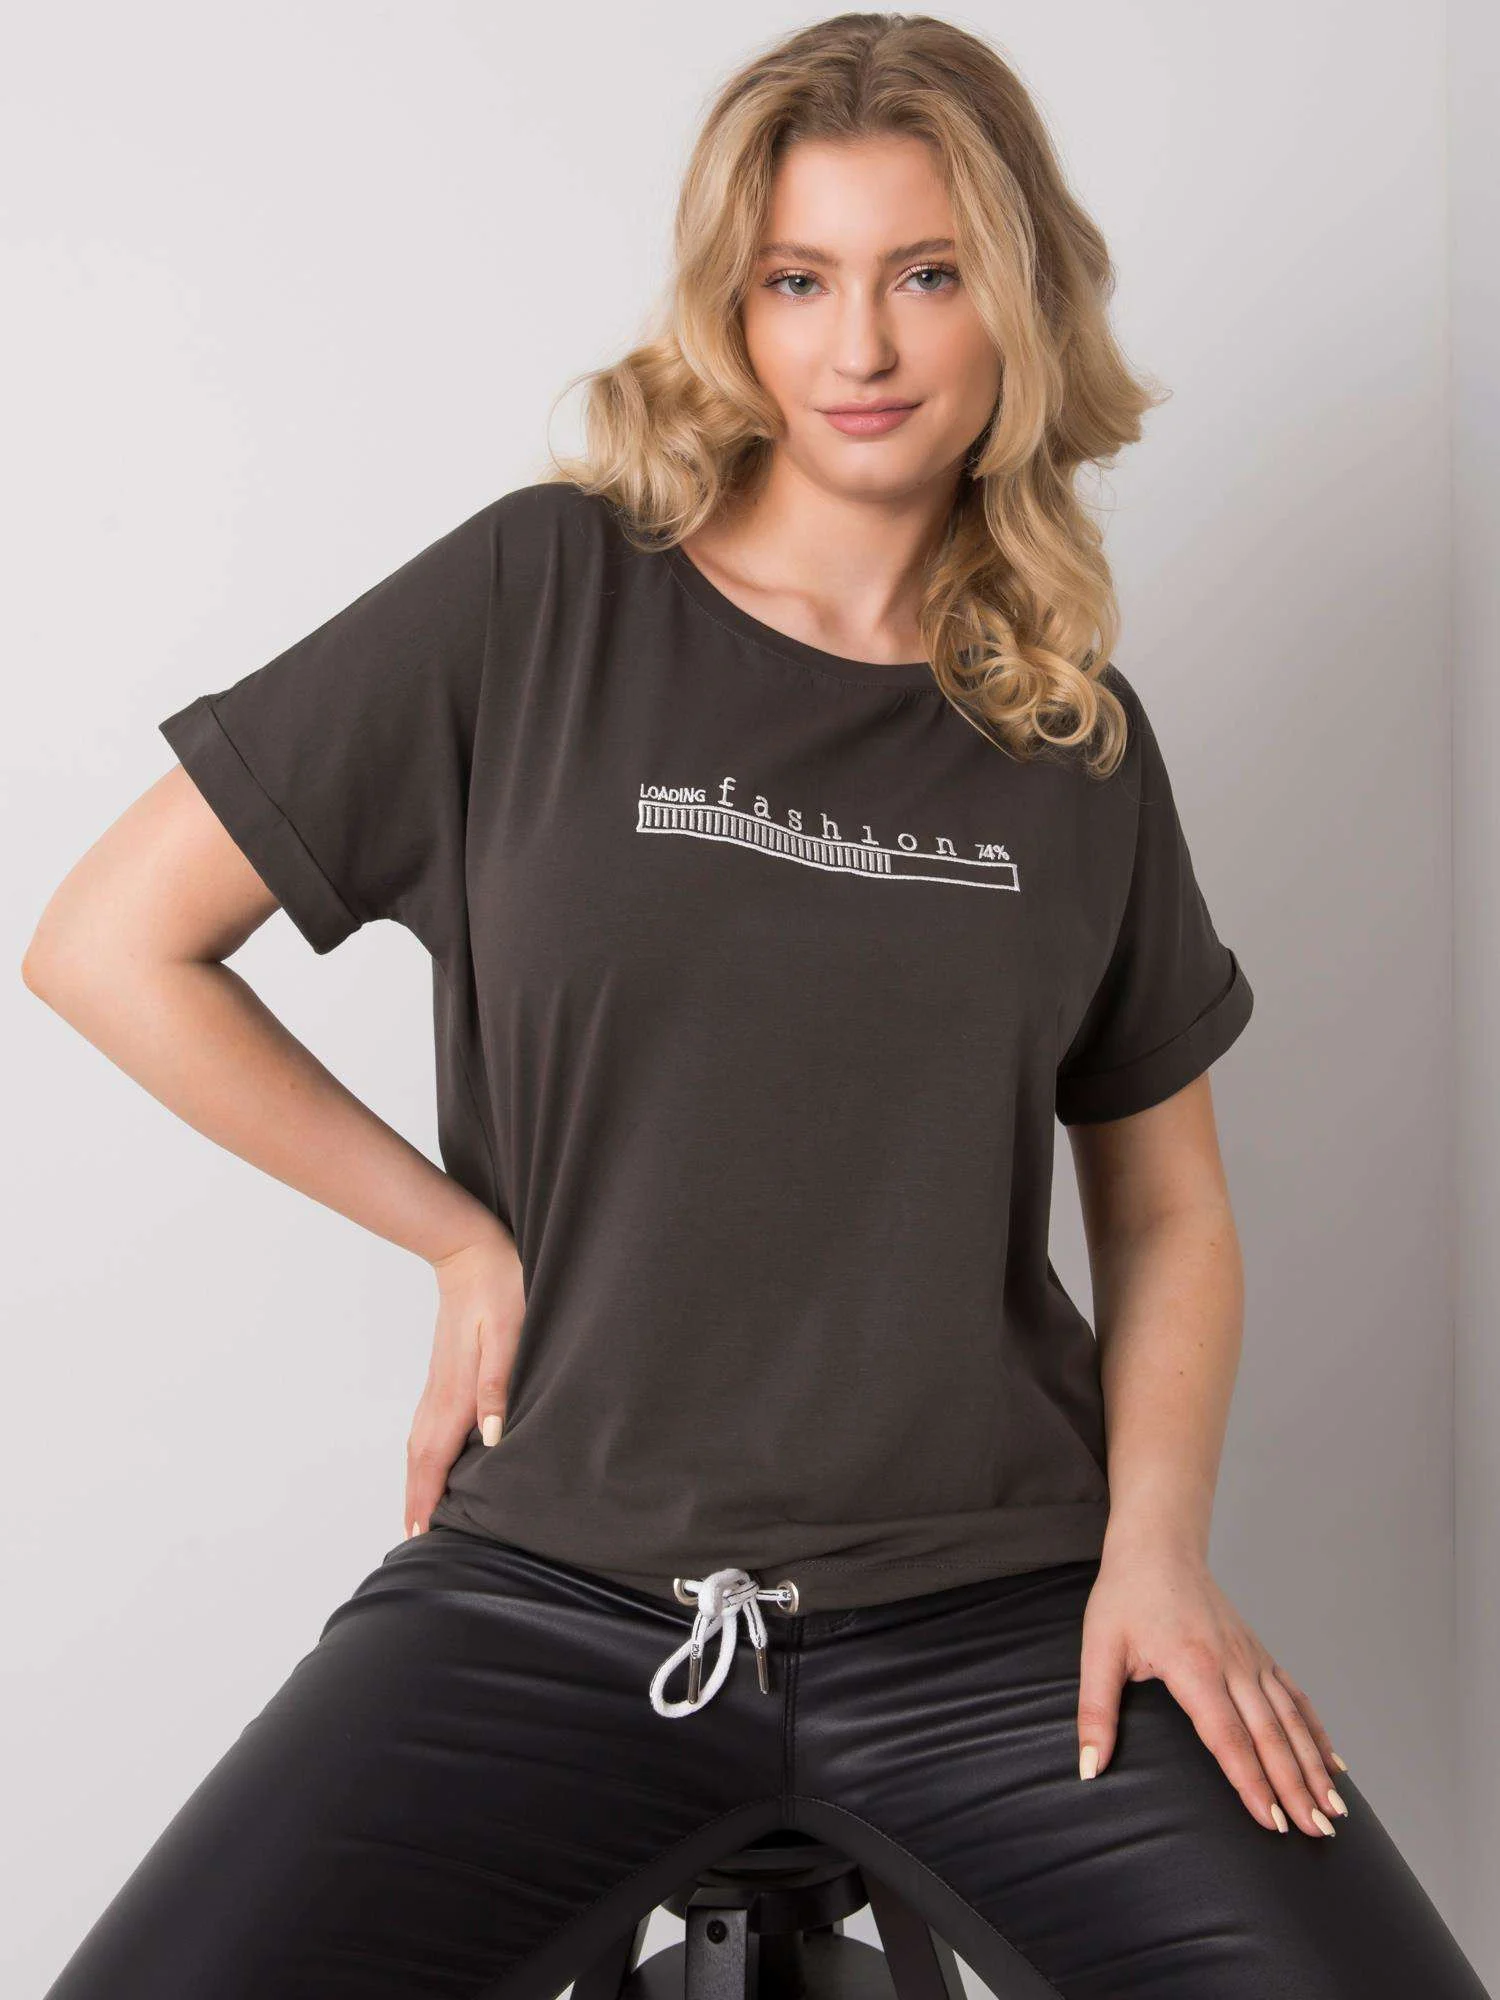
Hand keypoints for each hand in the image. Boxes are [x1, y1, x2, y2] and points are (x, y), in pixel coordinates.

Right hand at [403, 1223, 525, 1538]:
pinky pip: (428, 1425)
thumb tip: (489, 1439)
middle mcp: (441, 1393)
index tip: (418, 1535)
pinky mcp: (444, 1373)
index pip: (435, 1458)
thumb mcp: (508, 1333)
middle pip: (420, 1458)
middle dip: (415, 1498)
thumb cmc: (499, 1288)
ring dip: (417, 1479)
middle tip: (412, 1540)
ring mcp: (438, 1383)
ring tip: (418, 1512)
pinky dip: (424, 1454)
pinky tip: (433, 1460)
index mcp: (456, 1391)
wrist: (471, 1251)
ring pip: (420, 1443)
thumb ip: (498, 1385)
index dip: (427, 1497)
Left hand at [1077, 1533, 1349, 1837]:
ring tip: (1334, 1811)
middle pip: (1269, 1735)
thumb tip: (1088, 1767)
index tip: (1271, 1822)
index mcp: (1193, 1666)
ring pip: (1290, 1720)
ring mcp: (1250, 1658)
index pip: (1227, 1736)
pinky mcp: (1258, 1653)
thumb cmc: (1126, 1595)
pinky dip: (1316, 1731)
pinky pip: (1294, 1697)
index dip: (1250, 1782)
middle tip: (1316, 1833)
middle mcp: (1232, 1664)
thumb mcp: (1098, 1648)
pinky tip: (1334, 1763)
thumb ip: (1095, 1711)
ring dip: (1314, 1766)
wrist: (1158, 1545)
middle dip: (1295, 1788)